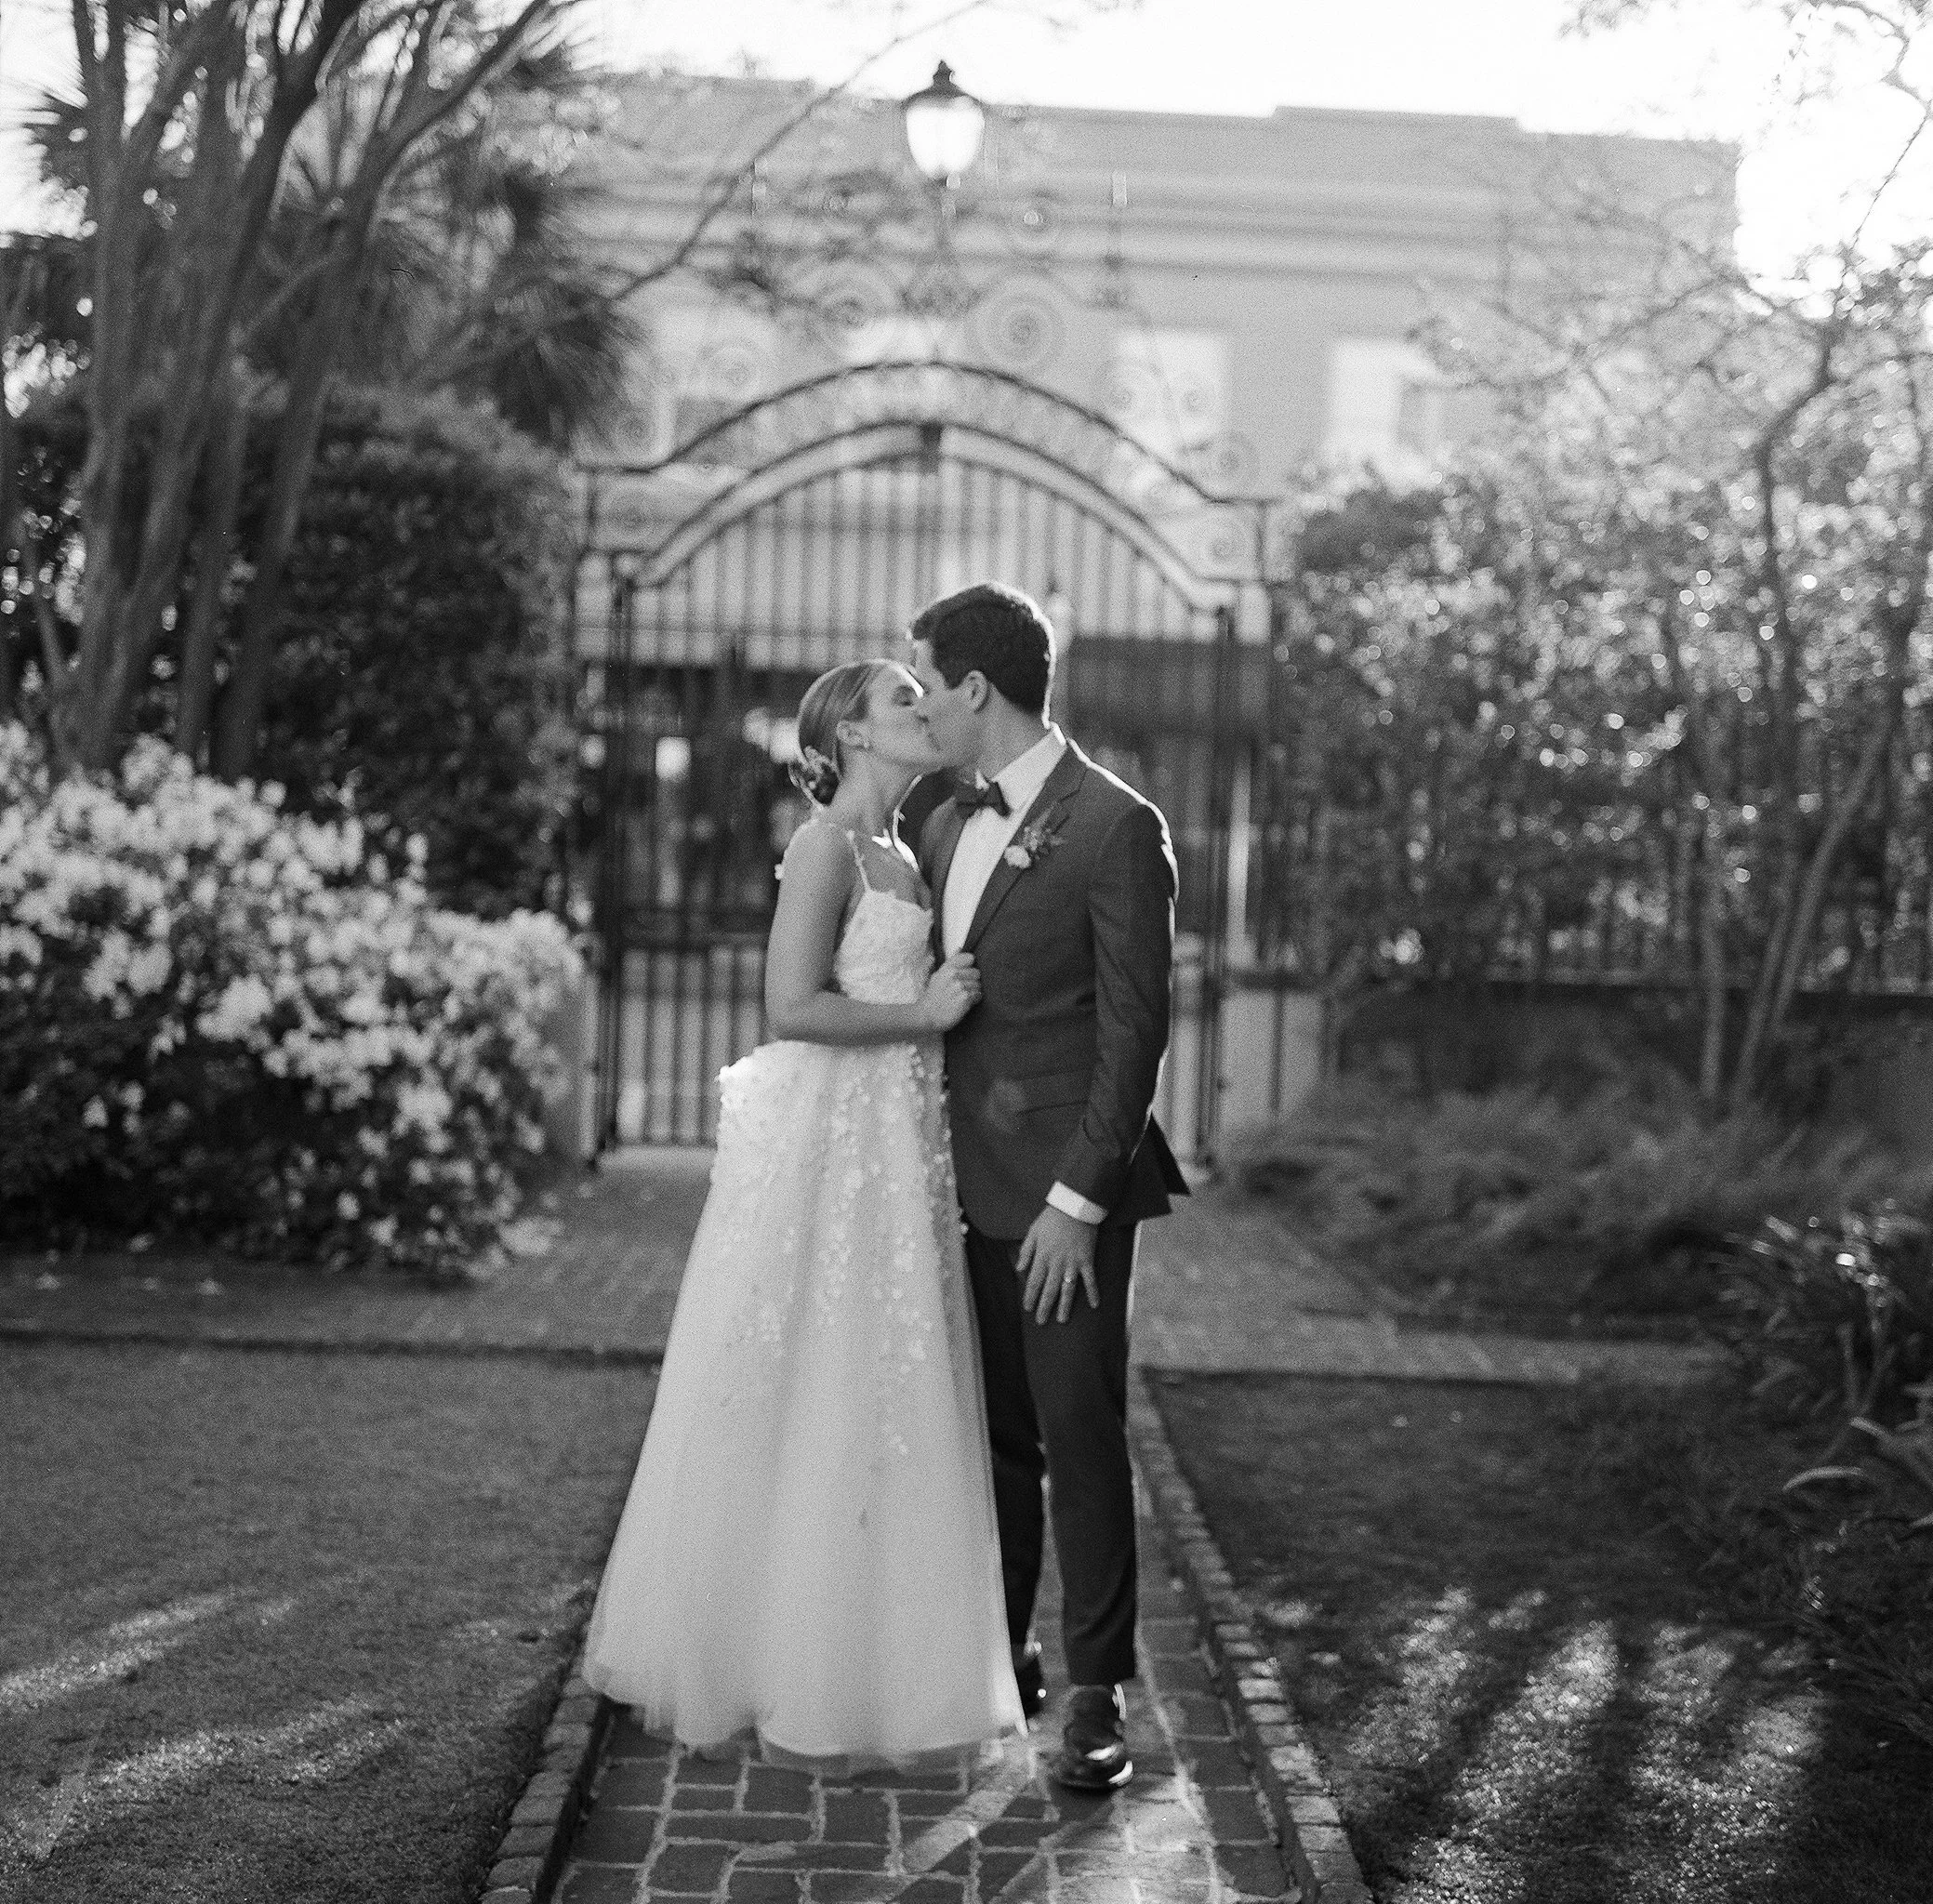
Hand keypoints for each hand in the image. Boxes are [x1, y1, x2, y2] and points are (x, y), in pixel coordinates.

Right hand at [919, 951, 980, 1030]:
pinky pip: (978, 995)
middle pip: (977, 972)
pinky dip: (974, 1000)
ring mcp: (960, 986)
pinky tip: (965, 1003)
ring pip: (978, 985)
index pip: (969, 958)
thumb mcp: (938, 976)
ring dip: (974, 992)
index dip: (970, 966)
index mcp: (947, 967)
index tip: (965, 973)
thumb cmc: (933, 997)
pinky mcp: (965, 998)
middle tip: (963, 989)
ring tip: (962, 997)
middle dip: (973, 981)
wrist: (927, 1016)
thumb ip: (951, 962)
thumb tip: (960, 948)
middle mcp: (953, 974)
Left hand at [1017, 1205, 1098, 1323]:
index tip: (1027, 1308)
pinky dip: (1093, 1292)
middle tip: (1041, 1321)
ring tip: (1062, 1320)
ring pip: (1067, 1289)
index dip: (1030, 1296)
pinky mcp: (1087, 1260)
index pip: (1033, 1281)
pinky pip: (1090, 1279)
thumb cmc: (1052, 1218)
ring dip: (1064, 1306)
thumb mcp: (1033, 1231)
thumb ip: (1026, 1251)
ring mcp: (1073, 1263)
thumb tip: (1019, 1269)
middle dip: (1044, 1307)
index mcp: (1042, 1256)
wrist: (1074, 1207)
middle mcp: (1057, 1263)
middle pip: (1049, 1289)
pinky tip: (1095, 1305)